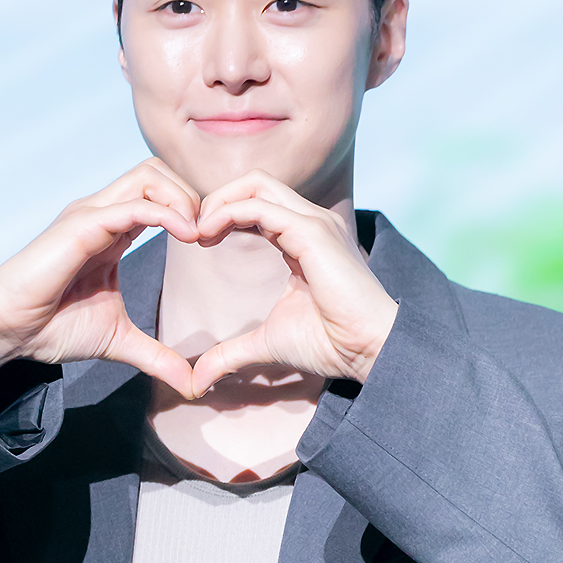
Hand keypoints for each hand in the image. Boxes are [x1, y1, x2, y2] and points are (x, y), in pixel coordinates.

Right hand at [0, 158, 198, 396]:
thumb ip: (158, 356)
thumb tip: (192, 385)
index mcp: (113, 230)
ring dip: (182, 198)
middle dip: (191, 194)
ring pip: (148, 175)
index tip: (211, 243)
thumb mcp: (120, 341)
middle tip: (207, 235)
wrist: (9, 332)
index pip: (161, 192)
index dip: (192, 209)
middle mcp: (103, 213)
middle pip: (158, 171)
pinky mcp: (82, 225)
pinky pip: (133, 205)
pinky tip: (186, 236)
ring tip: (197, 235)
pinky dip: (166, 213)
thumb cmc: (53, 328)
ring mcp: (91, 214)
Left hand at [191, 171, 398, 396]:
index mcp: (304, 239)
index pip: (258, 204)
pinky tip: (207, 235)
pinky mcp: (312, 232)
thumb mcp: (267, 343)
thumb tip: (198, 380)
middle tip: (192, 231)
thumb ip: (231, 353)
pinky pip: (258, 208)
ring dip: (218, 202)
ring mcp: (314, 223)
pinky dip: (227, 214)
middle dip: (216, 198)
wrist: (369, 351)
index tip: (199, 241)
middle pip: (255, 182)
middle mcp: (311, 222)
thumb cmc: (331, 344)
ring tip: (197, 231)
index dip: (223, 214)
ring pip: (256, 184)